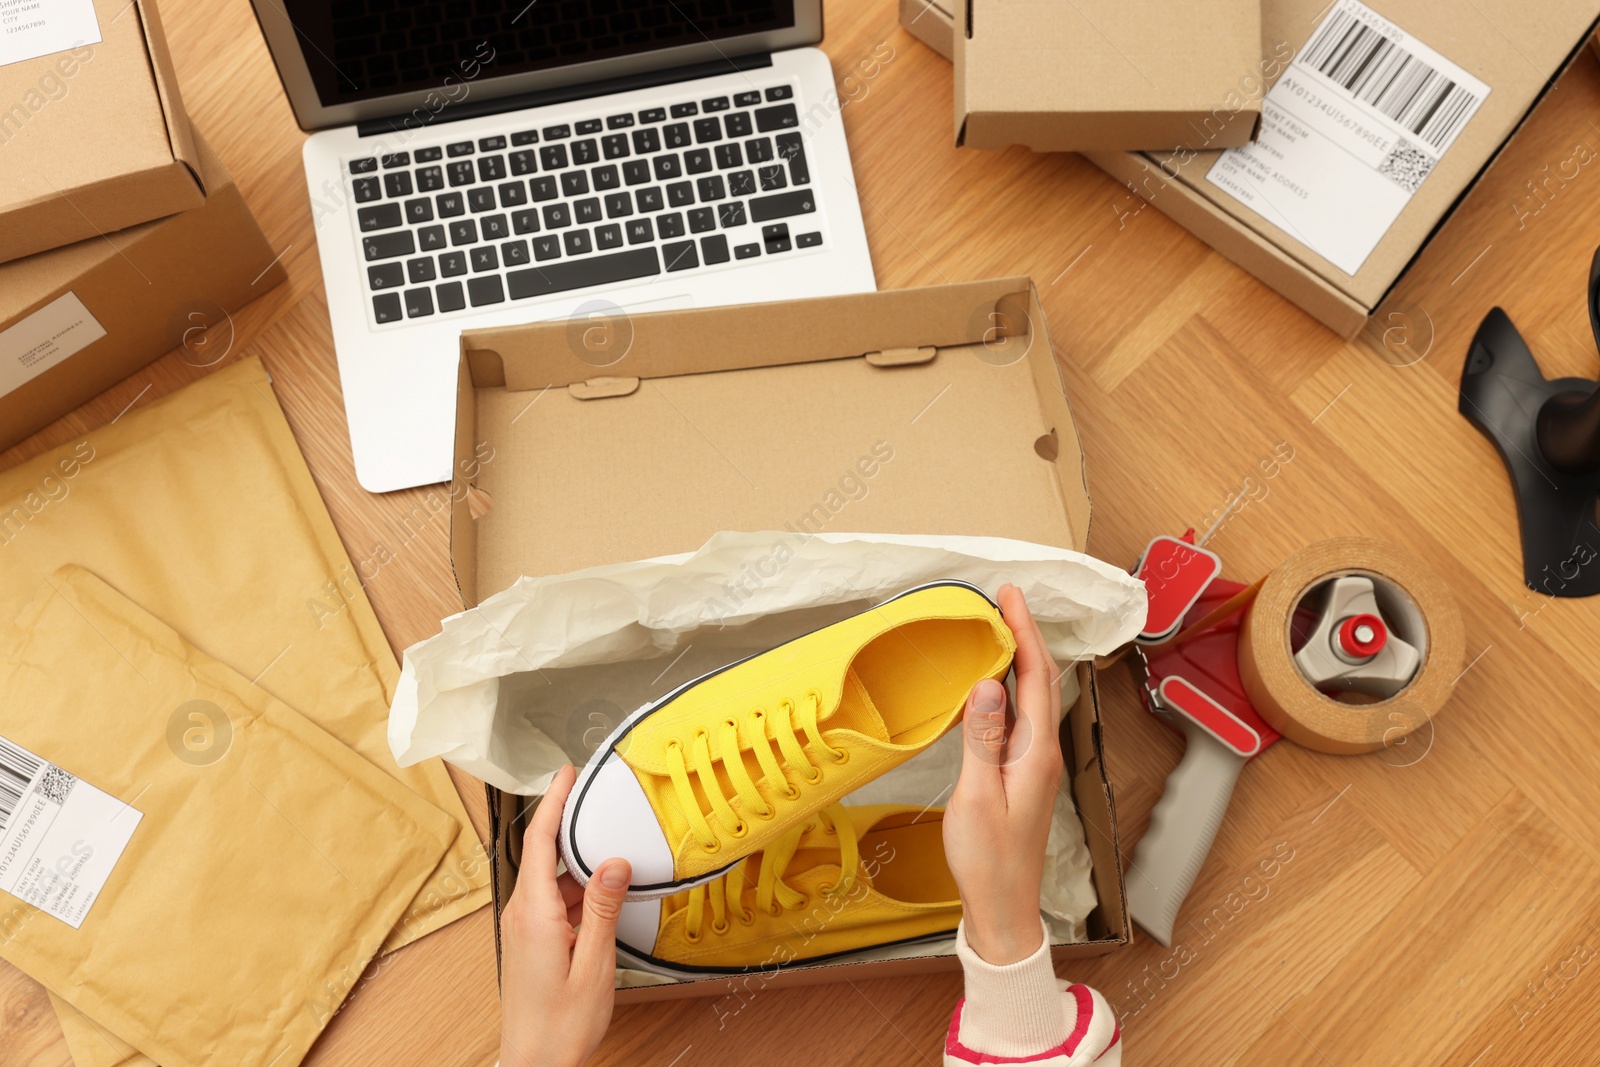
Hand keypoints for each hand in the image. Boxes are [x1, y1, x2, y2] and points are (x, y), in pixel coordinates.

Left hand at [499, 764, 630, 1066]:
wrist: (536, 1063)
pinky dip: (579, 889)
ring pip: (552, 879)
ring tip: (611, 849)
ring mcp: (524, 928)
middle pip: (544, 854)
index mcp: (534, 914)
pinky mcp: (532, 940)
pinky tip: (603, 895)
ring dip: (580, 863)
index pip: (538, 842)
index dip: (553, 802)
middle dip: (570, 825)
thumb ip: (603, 910)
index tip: (566, 773)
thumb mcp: (593, 965)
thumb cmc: (560, 1025)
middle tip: (596, 799)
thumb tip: (613, 862)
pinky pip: (554, 900)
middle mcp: (522, 915)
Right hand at [943, 584, 1063, 964]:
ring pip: (1031, 698)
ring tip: (996, 629)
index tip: (1009, 595)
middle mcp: (1043, 753)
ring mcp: (1035, 765)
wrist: (1003, 907)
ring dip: (1017, 660)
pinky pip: (1020, 719)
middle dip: (1024, 635)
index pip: (1034, 677)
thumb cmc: (988, 860)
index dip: (1023, 631)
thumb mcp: (977, 797)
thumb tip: (987, 685)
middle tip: (1000, 600)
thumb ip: (982, 739)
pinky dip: (1008, 690)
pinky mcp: (1022, 775)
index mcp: (1036, 753)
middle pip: (1039, 681)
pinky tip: (990, 686)